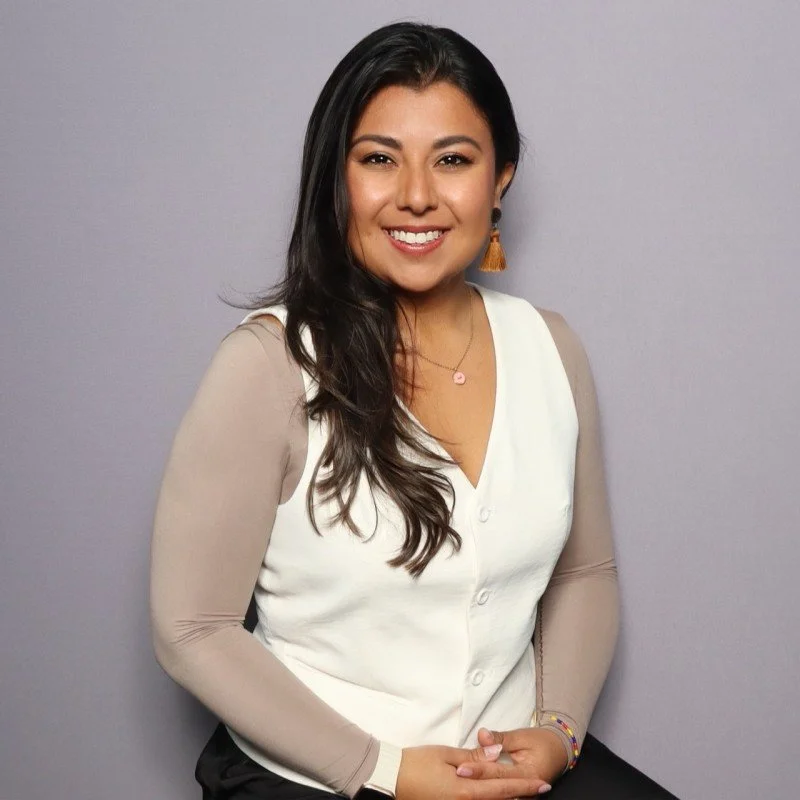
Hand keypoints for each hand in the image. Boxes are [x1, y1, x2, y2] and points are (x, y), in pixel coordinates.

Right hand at [396, 742, 551, 799]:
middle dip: (519, 796)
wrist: (391, 779)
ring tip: (522, 792)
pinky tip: (495, 795)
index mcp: (466, 791)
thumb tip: (495, 752)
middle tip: (538, 789)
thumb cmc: (416, 764)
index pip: (503, 788)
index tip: (543, 785)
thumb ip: (474, 756)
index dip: (525, 787)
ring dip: (505, 798)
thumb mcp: (446, 754)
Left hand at [454, 727, 568, 793]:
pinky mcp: (519, 796)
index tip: (460, 768)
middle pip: (495, 788)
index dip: (479, 770)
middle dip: (475, 782)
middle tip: (456, 775)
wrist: (559, 751)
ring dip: (479, 789)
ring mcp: (523, 796)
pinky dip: (487, 792)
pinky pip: (501, 796)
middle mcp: (526, 791)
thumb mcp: (522, 736)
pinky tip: (472, 789)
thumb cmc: (541, 741)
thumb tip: (482, 735)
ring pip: (497, 796)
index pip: (498, 773)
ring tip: (459, 784)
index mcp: (528, 775)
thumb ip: (501, 738)